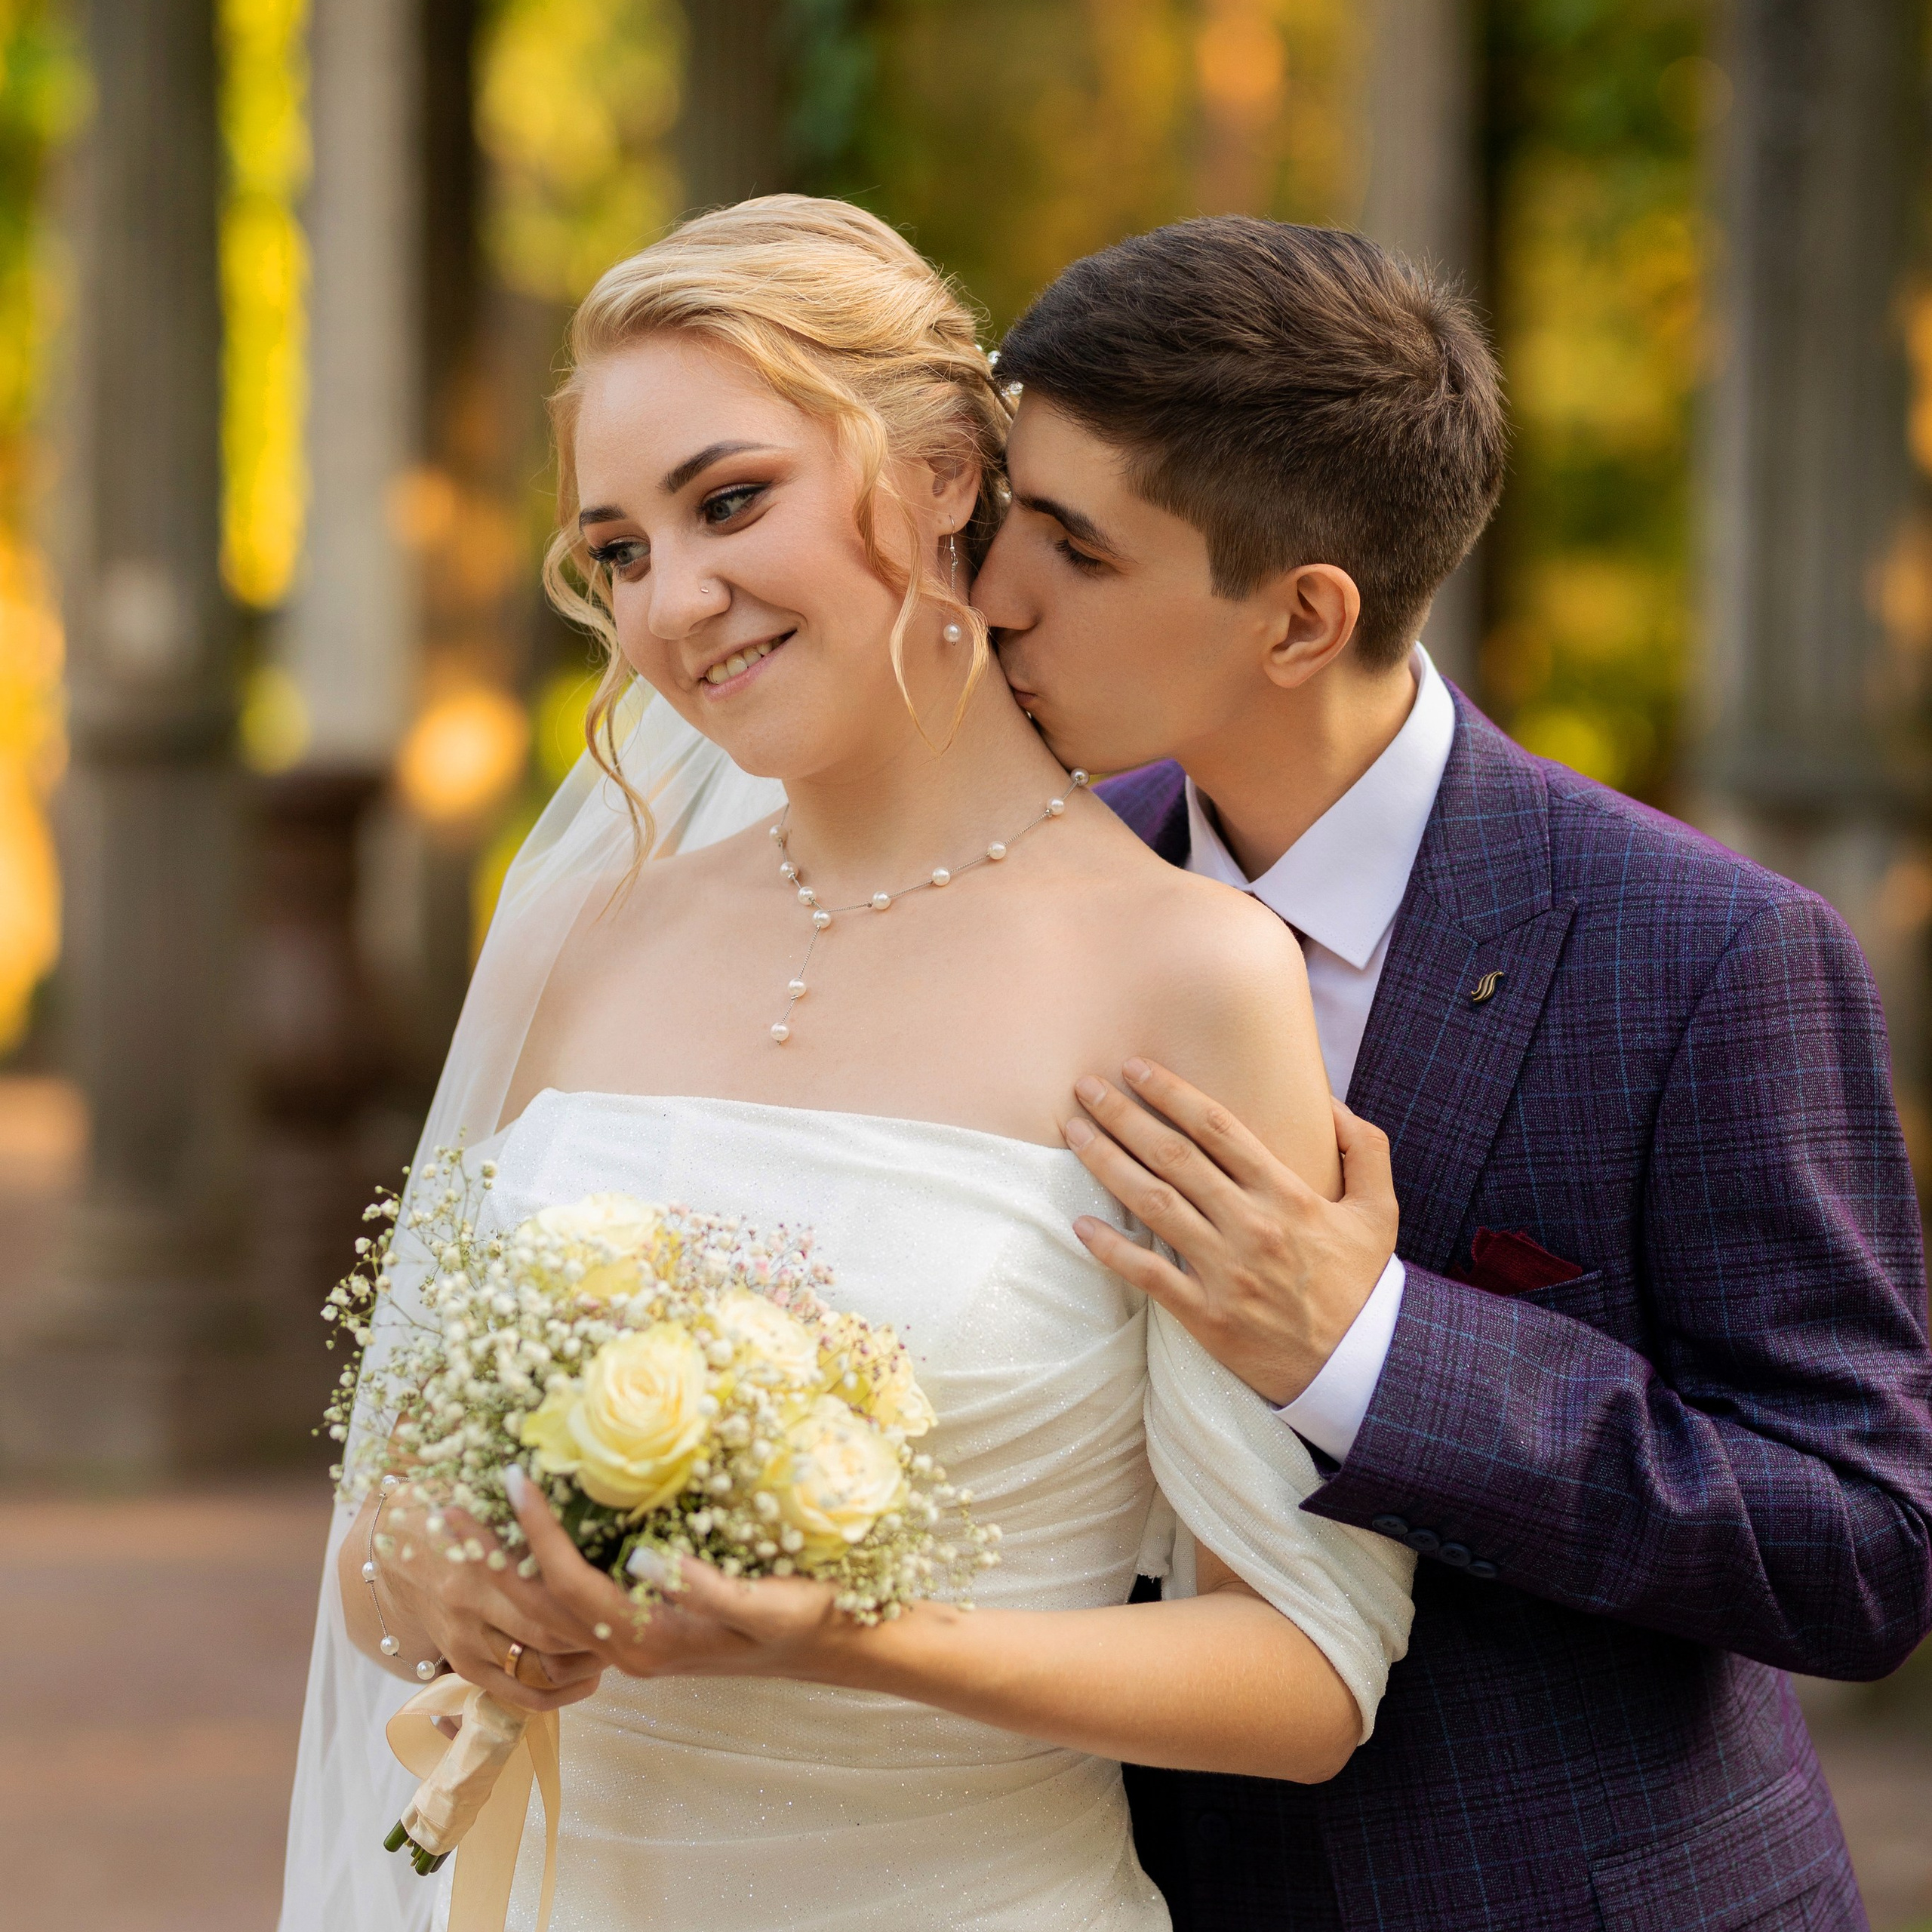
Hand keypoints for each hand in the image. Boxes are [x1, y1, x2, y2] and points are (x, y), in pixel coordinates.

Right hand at [364, 1485, 607, 1712]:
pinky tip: (587, 1682)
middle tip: (629, 1623)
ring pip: (534, 1671)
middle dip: (592, 1635)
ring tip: (614, 1651)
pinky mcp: (462, 1667)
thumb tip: (587, 1504)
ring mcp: (463, 1643)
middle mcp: (468, 1608)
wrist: (395, 1554)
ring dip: (580, 1666)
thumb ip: (527, 1515)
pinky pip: (514, 1694)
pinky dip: (554, 1696)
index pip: (545, 1594)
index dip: (589, 1600)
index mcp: (476, 1564)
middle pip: (545, 1634)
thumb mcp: (484, 1504)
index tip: (626, 1592)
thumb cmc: (451, 1516)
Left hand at [504, 1468, 845, 1682]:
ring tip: (472, 1520)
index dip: (540, 1532)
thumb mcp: (767, 1601)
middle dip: (496, 1555)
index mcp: (651, 1640)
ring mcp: (633, 1645)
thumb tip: (642, 1559)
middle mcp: (630, 1650)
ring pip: (549, 1614)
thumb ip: (704, 1586)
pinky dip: (539, 1576)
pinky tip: (527, 1544)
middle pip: (541, 1608)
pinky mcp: (642, 1631)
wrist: (834, 1645)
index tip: (514, 1478)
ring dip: (507, 1567)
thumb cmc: (807, 1616)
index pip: (572, 1585)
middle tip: (454, 1503)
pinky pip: (572, 1611)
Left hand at [1062, 1060, 1397, 1404]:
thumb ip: (1365, 1148)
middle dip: (1124, 1115)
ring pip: (1153, 1204)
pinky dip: (1112, 1249)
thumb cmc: (1362, 1285)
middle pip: (1174, 1156)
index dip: (1171, 1092)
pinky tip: (1081, 1224)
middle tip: (1086, 1087)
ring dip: (1107, 1163)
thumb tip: (1330, 1103)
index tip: (1135, 1068)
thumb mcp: (1380, 1210)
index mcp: (1287, 1194)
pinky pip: (1149, 1274)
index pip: (1217, 1128)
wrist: (1358, 1368)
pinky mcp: (1206, 1315)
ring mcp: (1225, 1271)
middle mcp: (1251, 1225)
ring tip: (1074, 1132)